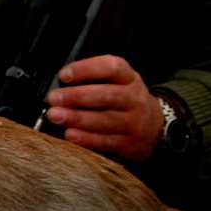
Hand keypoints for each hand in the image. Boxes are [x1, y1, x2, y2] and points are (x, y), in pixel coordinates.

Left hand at [44, 54, 163, 162]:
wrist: (155, 128)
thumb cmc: (126, 101)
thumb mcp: (120, 83)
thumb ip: (95, 81)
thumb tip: (61, 86)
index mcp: (129, 78)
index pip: (112, 67)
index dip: (87, 69)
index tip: (64, 75)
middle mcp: (134, 98)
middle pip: (106, 95)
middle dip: (77, 96)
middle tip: (54, 98)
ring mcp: (134, 122)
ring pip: (105, 120)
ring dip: (77, 118)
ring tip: (56, 116)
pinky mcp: (129, 143)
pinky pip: (106, 141)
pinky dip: (86, 138)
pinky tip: (70, 134)